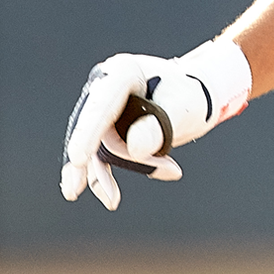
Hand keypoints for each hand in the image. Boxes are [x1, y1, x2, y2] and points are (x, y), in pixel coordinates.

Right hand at [59, 40, 251, 209]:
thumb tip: (134, 148)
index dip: (88, 132)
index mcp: (124, 72)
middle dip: (90, 162)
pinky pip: (100, 156)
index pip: (101, 103)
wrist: (194, 98)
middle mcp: (105, 88)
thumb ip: (161, 126)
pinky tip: (111, 199)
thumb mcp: (184, 107)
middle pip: (92, 128)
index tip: (78, 158)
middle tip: (84, 193)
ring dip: (103, 175)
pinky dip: (109, 176)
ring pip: (93, 147)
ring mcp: (102, 110)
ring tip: (112, 201)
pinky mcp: (104, 130)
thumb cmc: (191, 96)